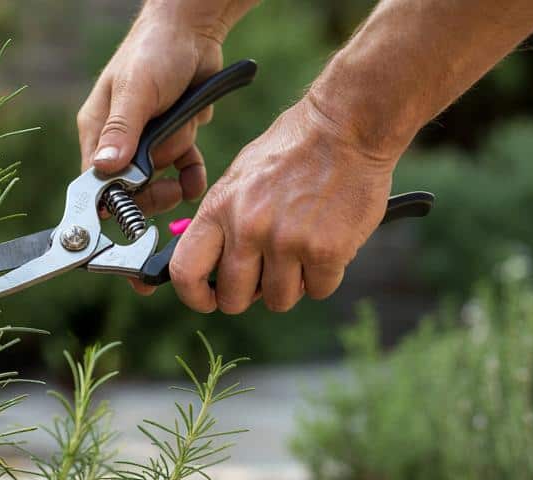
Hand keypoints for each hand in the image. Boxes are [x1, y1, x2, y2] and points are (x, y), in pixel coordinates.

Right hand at [77, 5, 225, 215]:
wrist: (194, 30)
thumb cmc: (155, 50)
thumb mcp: (136, 90)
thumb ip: (122, 130)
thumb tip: (104, 167)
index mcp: (98, 129)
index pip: (96, 180)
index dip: (114, 198)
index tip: (135, 205)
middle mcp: (119, 139)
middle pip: (130, 188)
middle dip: (153, 188)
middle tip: (169, 187)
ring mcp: (148, 140)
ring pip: (160, 177)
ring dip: (177, 158)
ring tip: (185, 129)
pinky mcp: (174, 137)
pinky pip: (182, 170)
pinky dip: (191, 173)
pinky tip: (195, 176)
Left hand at [145, 98, 399, 312]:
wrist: (347, 125)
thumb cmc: (293, 150)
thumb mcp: (240, 177)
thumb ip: (222, 220)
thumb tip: (209, 263)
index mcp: (219, 208)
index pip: (186, 271)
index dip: (194, 297)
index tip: (208, 300)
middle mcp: (248, 229)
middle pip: (234, 299)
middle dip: (249, 295)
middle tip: (265, 276)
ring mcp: (287, 242)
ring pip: (278, 300)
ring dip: (291, 285)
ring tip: (301, 253)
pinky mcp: (326, 250)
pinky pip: (319, 289)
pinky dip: (324, 276)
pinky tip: (328, 246)